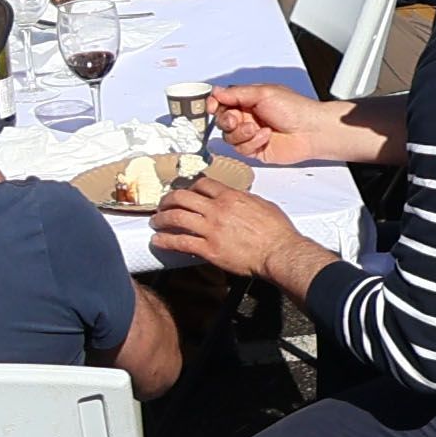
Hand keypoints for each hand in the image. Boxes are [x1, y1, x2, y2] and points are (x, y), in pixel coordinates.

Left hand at [153, 176, 326, 285]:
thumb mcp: (262, 205)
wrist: (279, 252)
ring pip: (176, 217)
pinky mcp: (209, 249)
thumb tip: (238, 200)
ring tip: (156, 221)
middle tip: (163, 204)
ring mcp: (211, 229)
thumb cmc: (277, 232)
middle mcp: (217, 210)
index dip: (190, 187)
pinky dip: (165, 240)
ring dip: (162, 218)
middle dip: (168, 199)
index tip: (186, 191)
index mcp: (231, 197)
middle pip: (182, 197)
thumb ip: (244, 200)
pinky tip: (158, 241)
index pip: (202, 184)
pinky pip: (180, 242)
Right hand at [206, 77, 378, 170]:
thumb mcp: (263, 93)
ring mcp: (251, 134)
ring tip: (257, 128)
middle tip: (235, 120)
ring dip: (242, 133)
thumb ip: (236, 93)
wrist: (311, 131)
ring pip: (229, 137)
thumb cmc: (295, 109)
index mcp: (248, 100)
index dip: (214, 104)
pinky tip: (266, 136)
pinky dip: (252, 143)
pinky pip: (241, 149)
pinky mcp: (255, 149)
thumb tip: (216, 91)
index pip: (222, 101)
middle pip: (222, 121)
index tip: (212, 106)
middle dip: (227, 121)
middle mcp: (248, 117)